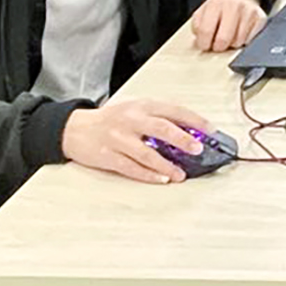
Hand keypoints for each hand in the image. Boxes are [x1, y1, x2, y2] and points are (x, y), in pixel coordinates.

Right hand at [61, 97, 216, 184]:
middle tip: (198, 149)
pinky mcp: (108, 156)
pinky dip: (148, 174)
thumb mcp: (135, 110)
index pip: (173, 110)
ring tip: (181, 174)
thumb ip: (158, 119)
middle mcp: (131, 120)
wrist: (75, 128)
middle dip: (183, 140)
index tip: (210, 130)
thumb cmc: (111, 119)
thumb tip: (188, 134)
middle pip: (162, 129)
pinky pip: (131, 167)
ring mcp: (119, 139)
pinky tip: (161, 179)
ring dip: (167, 165)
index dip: (194, 120)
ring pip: (147, 153)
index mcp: (142, 106)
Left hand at [191, 0, 266, 51]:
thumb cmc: (221, 7)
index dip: (203, 43)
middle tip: (217, 44)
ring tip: (230, 35)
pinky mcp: (261, 18)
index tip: (204, 45)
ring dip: (232, 44)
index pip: (205, 31)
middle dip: (218, 47)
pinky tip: (240, 34)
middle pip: (223, 40)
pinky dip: (244, 41)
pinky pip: (250, 41)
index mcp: (215, 3)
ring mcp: (249, 12)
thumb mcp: (203, 12)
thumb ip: (197, 26)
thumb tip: (200, 42)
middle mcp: (234, 6)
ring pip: (237, 42)